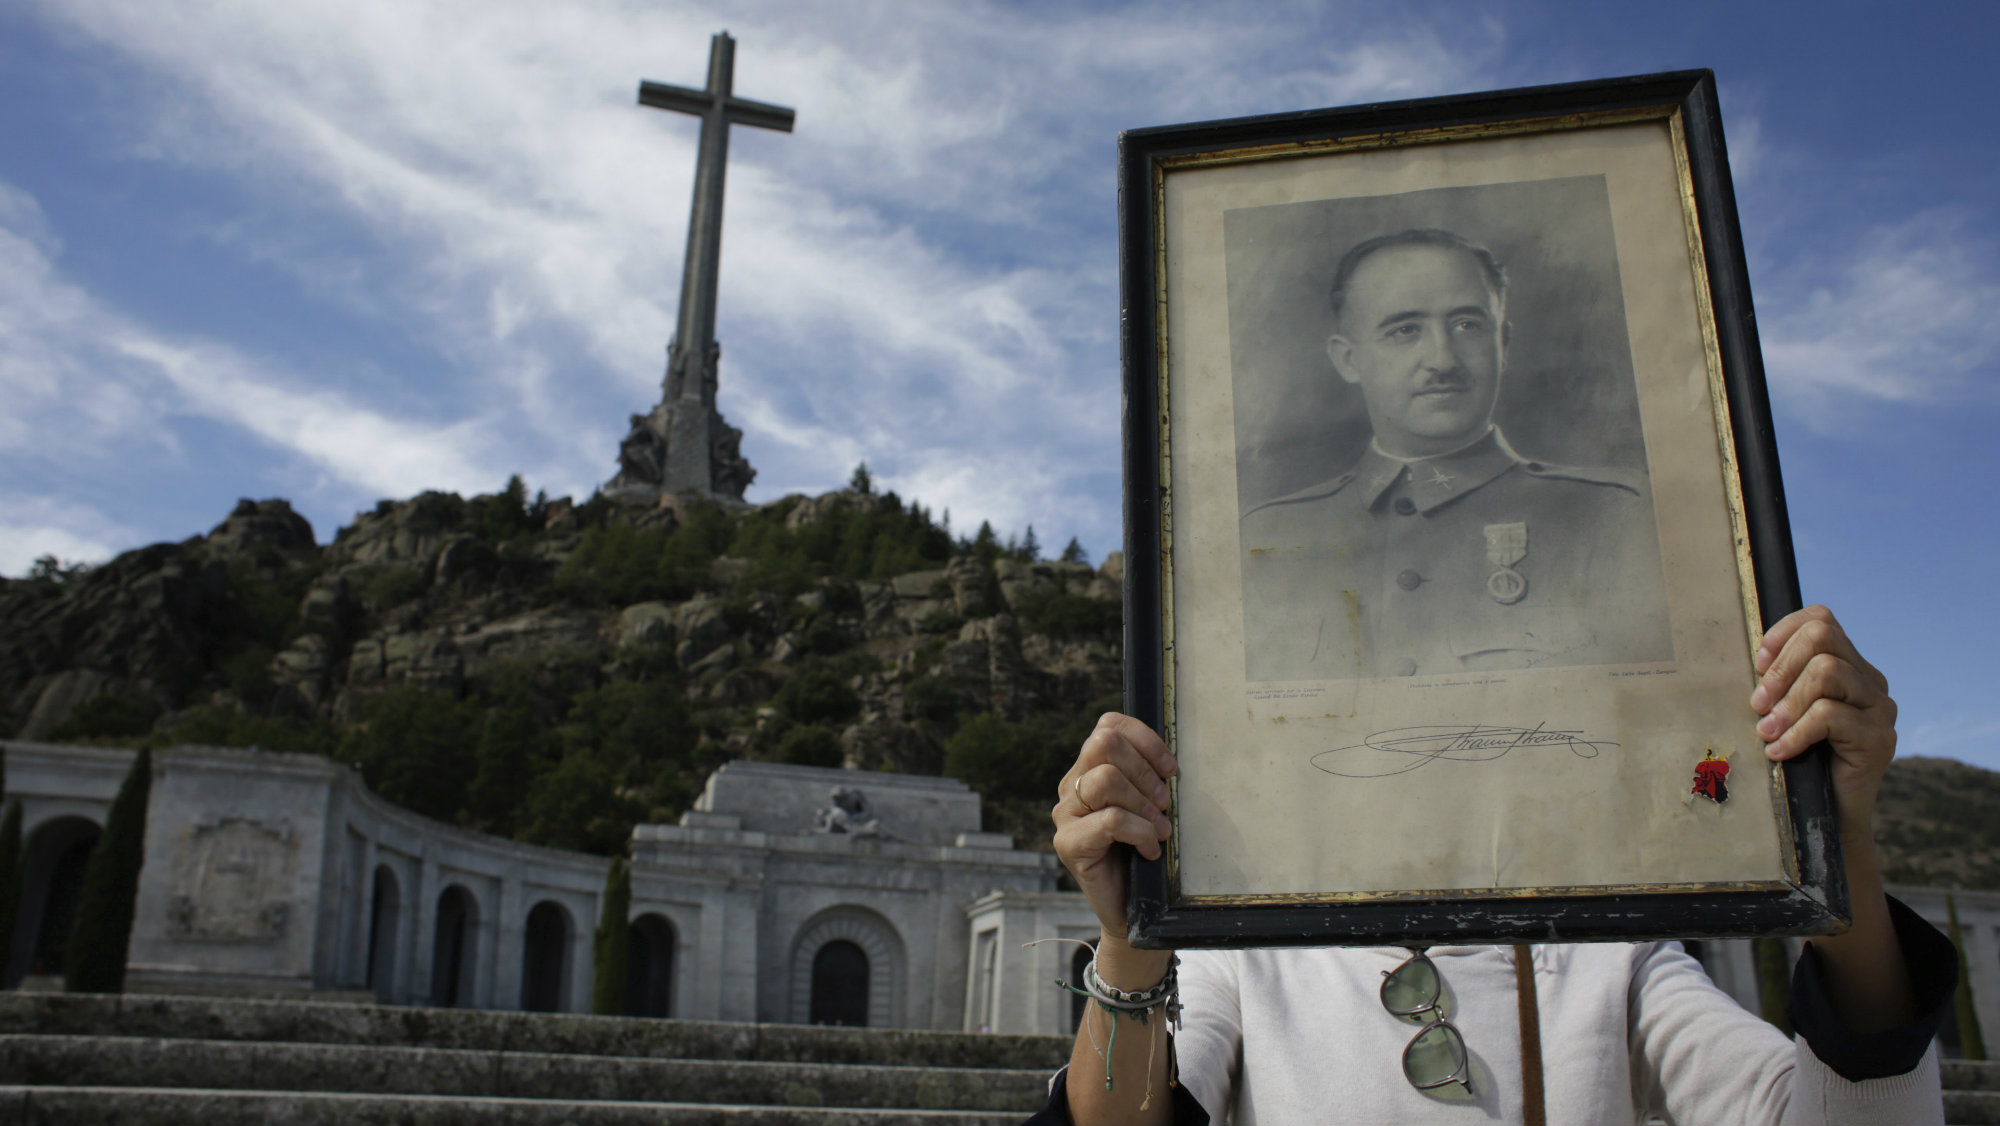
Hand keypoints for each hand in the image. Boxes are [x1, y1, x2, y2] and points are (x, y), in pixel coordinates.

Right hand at [1053, 713, 1177, 940]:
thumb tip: (1171, 761)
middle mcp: (1071, 786)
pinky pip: (1110, 820)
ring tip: (1161, 829)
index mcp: (1089, 769)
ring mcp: (1065, 815)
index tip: (1171, 769)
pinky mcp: (1067, 844)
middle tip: (1166, 803)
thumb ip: (1149, 778)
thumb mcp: (1151, 807)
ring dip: (1144, 803)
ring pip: (1106, 779)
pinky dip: (1141, 832)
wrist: (1135, 910)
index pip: (1108, 726)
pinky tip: (1150, 850)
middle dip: (1146, 771)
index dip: (1145, 739)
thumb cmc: (1146, 854)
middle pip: (1105, 744)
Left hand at [1750, 605, 1896, 844]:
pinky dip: (1796, 733)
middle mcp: (1871, 682)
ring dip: (1786, 703)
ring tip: (1765, 731)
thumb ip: (1777, 684)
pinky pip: (1830, 716)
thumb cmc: (1797, 761)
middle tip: (1757, 704)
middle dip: (1780, 668)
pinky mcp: (1880, 739)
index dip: (1783, 633)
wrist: (1826, 817)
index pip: (1821, 620)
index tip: (1756, 665)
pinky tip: (1779, 752)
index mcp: (1849, 667)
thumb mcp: (1783, 713)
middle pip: (1823, 639)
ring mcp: (1880, 709)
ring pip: (1826, 674)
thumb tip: (1746, 659)